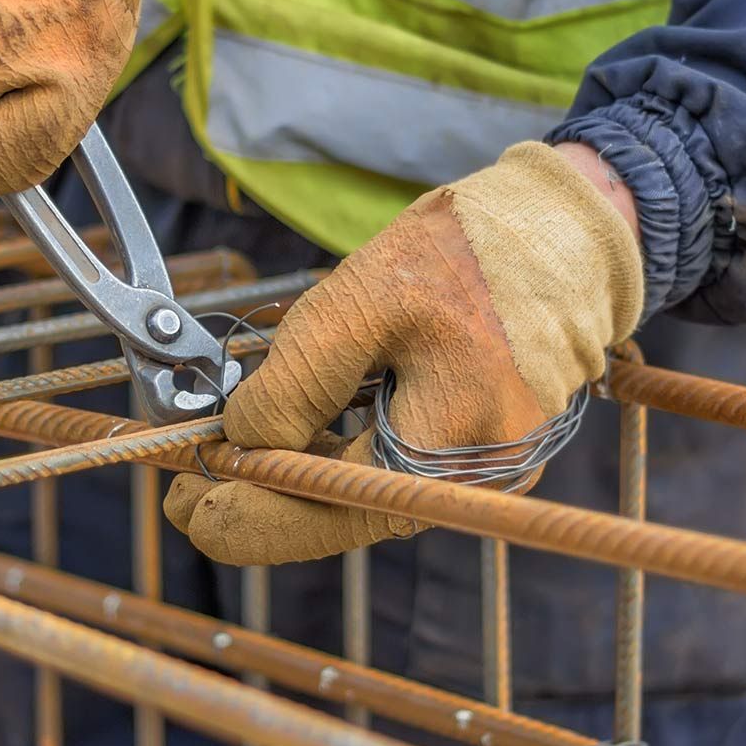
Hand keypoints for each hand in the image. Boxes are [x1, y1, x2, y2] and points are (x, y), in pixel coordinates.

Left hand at [164, 142, 643, 565]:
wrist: (568, 228)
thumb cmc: (475, 253)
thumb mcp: (364, 301)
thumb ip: (295, 381)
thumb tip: (239, 443)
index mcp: (445, 456)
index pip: (318, 514)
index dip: (237, 514)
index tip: (177, 500)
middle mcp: (467, 486)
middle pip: (334, 517)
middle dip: (254, 502)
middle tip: (181, 483)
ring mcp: (474, 473)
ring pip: (356, 497)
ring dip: (289, 478)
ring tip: (226, 452)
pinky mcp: (473, 448)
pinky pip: (384, 469)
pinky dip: (331, 456)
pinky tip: (290, 435)